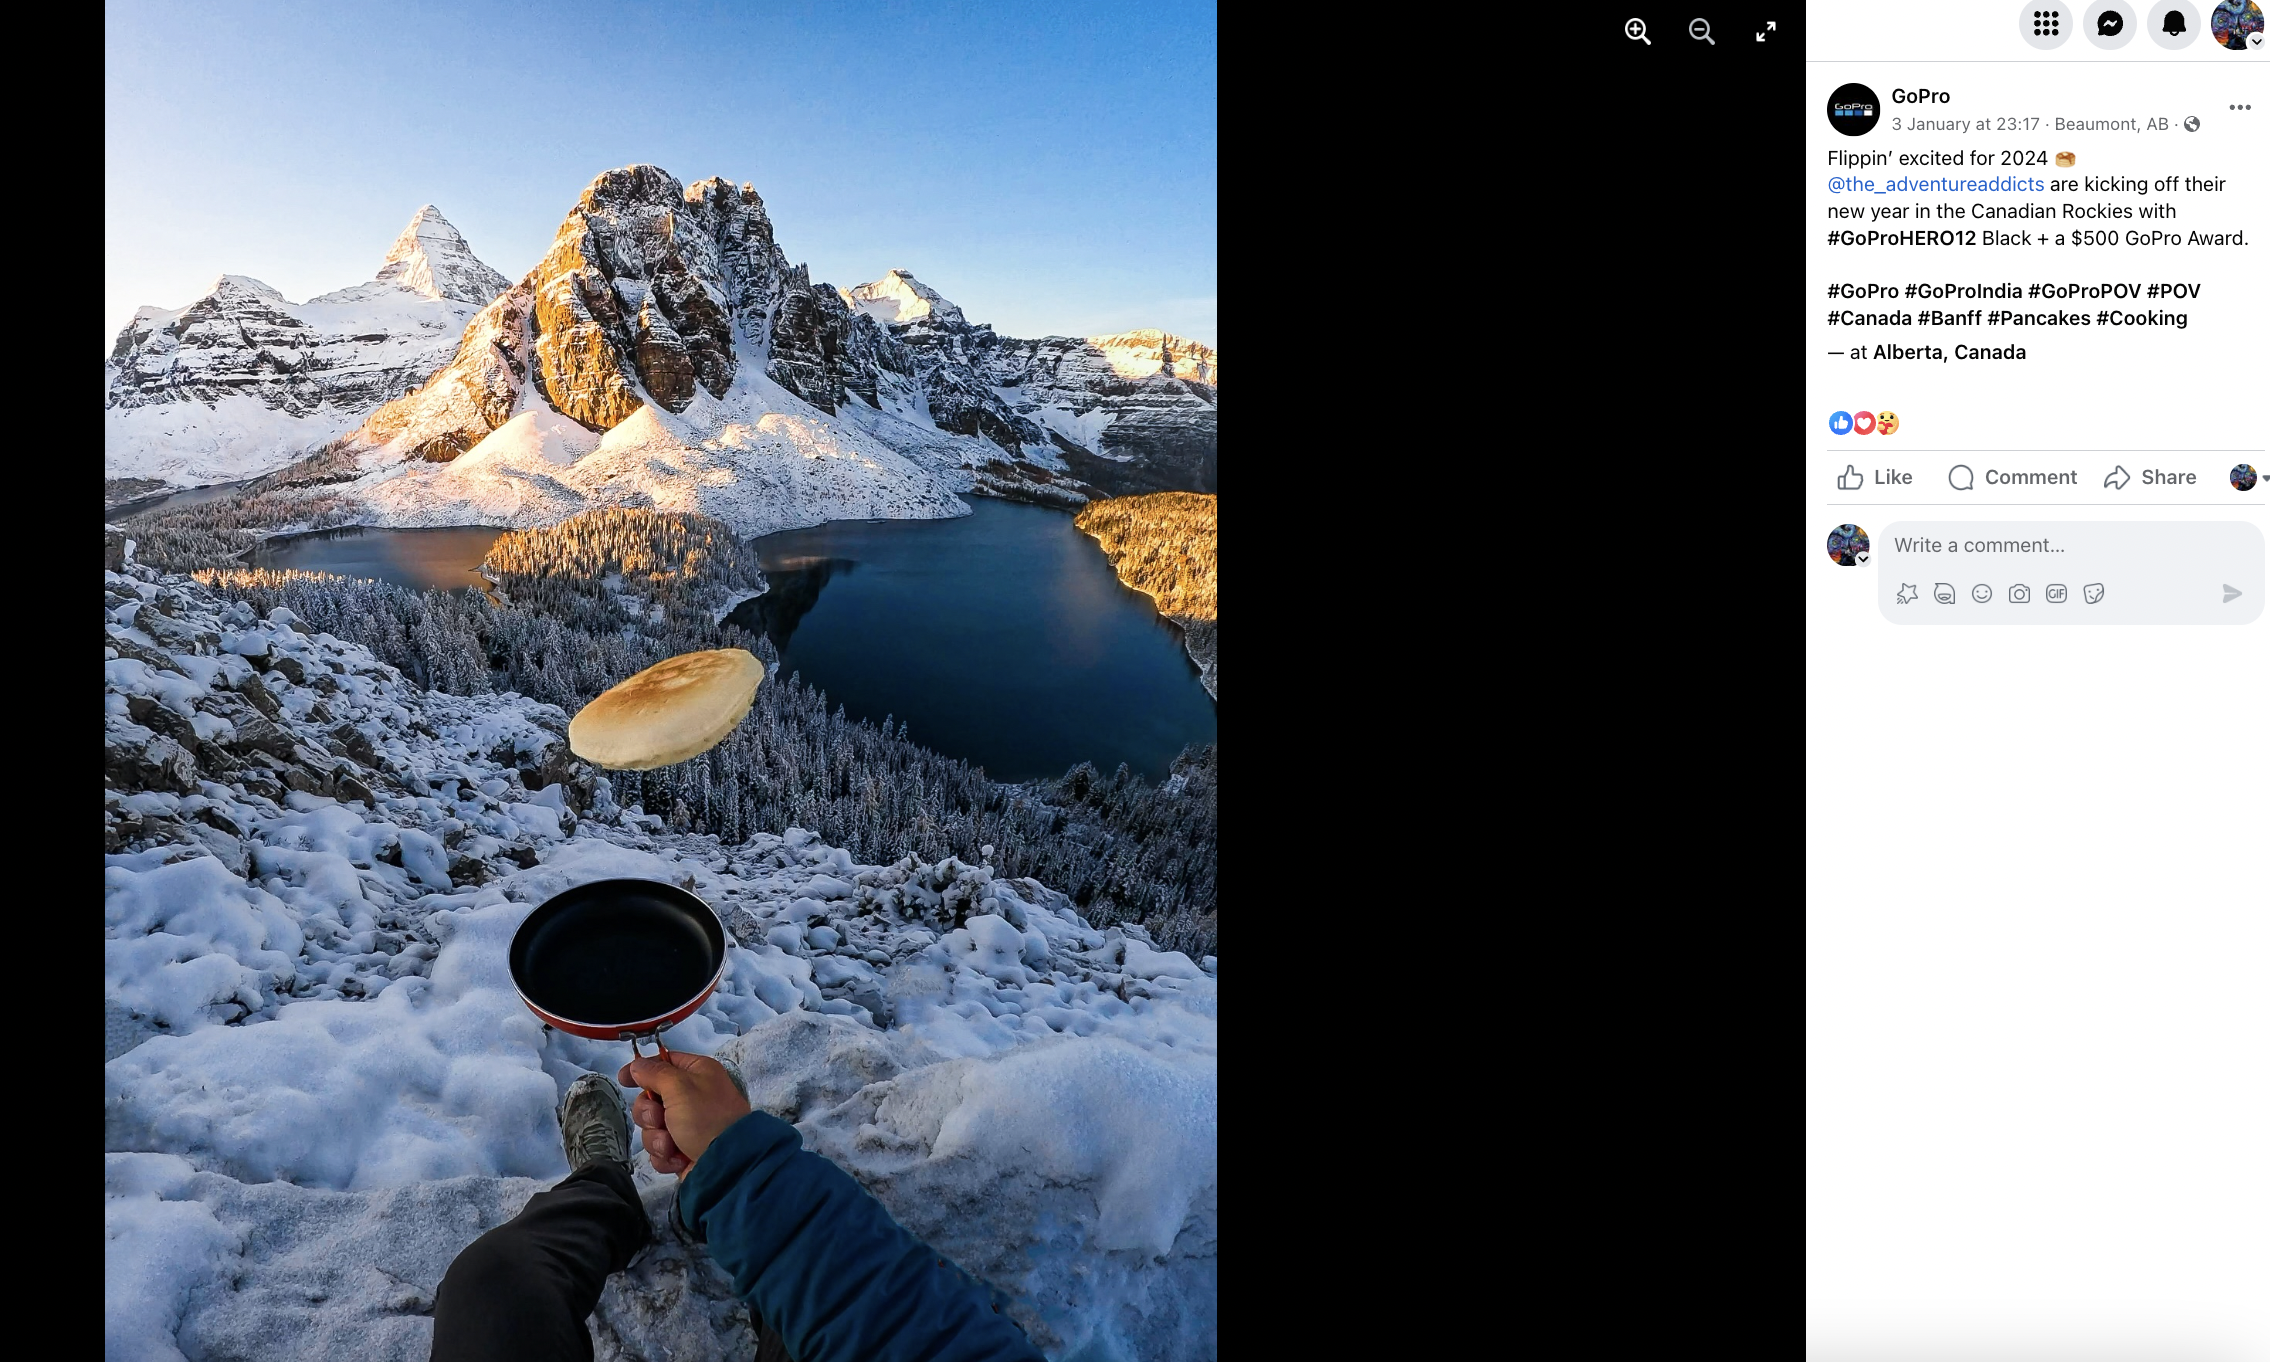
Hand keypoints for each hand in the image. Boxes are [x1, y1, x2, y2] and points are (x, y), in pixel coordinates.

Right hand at [618, 1050, 750, 1174]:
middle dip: (649, 1113)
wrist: (726, 1164)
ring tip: (672, 1144)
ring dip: (657, 1138)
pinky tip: (678, 1158)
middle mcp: (691, 1096)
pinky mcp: (681, 1149)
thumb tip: (637, 1065)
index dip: (641, 1070)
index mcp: (696, 1073)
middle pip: (650, 1099)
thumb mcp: (680, 1088)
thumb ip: (655, 1073)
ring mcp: (686, 1125)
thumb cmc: (706, 1118)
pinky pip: (659, 1149)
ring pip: (651, 1127)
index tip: (623, 1079)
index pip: (663, 1063)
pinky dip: (664, 1155)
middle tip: (659, 1120)